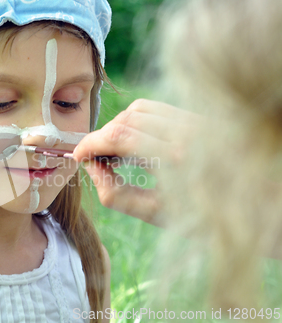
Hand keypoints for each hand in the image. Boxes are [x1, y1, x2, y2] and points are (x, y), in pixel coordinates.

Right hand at [73, 99, 201, 225]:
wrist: (251, 208)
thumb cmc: (204, 218)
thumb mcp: (154, 214)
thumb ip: (115, 193)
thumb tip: (92, 166)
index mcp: (177, 160)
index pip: (119, 135)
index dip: (90, 143)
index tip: (78, 156)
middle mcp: (188, 132)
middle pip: (126, 120)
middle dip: (103, 138)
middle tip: (97, 160)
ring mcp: (196, 121)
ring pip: (139, 109)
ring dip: (119, 127)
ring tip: (117, 152)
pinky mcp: (199, 118)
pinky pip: (158, 109)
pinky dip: (138, 121)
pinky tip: (138, 141)